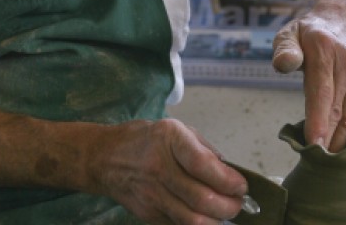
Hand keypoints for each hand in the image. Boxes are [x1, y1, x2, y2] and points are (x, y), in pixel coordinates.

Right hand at [90, 118, 246, 224]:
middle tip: (238, 202)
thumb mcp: (177, 129)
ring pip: (192, 220)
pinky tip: (204, 216)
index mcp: (169, 139)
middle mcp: (159, 167)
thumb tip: (229, 172)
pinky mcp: (148, 214)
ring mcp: (151, 194)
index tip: (241, 185)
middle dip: (229, 206)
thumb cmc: (144, 140)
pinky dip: (197, 224)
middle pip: (201, 199)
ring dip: (216, 221)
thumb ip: (204, 149)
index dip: (227, 180)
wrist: (105, 158)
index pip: (202, 165)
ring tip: (224, 212)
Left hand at [272, 16, 345, 151]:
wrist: (340, 23)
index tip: (314, 144)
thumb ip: (285, 49)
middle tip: (316, 164)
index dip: (318, 120)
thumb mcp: (289, 33)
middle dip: (328, 141)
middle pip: (338, 112)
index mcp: (325, 52)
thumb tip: (283, 64)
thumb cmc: (309, 34)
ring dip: (342, 145)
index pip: (322, 91)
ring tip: (329, 166)